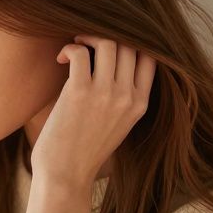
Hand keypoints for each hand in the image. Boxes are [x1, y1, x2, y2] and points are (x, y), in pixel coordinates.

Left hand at [30, 35, 155, 188]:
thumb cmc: (85, 150)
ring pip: (108, 42)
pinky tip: (60, 59)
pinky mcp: (79, 93)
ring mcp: (105, 94)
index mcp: (140, 104)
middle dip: (107, 36)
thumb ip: (123, 97)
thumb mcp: (118, 124)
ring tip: (75, 46)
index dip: (132, 42)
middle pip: (129, 45)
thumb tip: (113, 62)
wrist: (65, 176)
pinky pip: (80, 54)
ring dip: (88, 37)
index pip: (151, 57)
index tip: (111, 45)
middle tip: (87, 43)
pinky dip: (69, 49)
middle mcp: (128, 97)